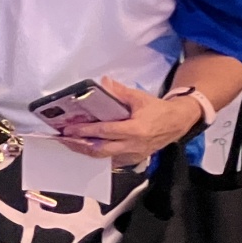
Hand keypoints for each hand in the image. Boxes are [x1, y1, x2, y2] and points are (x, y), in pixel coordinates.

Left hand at [61, 78, 204, 166]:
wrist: (178, 123)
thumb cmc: (157, 109)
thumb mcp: (139, 97)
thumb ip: (119, 92)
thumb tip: (102, 82)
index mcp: (136, 130)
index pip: (105, 131)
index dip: (86, 130)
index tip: (69, 129)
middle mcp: (134, 145)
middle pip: (101, 149)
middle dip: (79, 144)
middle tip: (63, 139)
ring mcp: (134, 155)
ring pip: (105, 156)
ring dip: (85, 150)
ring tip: (70, 143)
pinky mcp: (134, 159)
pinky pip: (112, 159)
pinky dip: (97, 154)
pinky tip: (85, 147)